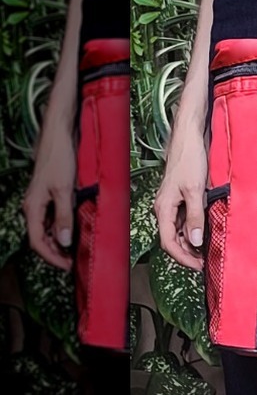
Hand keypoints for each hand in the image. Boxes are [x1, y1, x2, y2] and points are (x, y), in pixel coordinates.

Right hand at [23, 127, 75, 269]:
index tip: (67, 266)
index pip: (37, 242)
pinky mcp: (51, 194)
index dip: (51, 257)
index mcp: (33, 208)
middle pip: (41, 237)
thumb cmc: (59, 160)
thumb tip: (62, 241)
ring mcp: (42, 201)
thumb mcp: (64, 191)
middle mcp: (34, 207)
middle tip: (72, 263)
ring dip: (59, 241)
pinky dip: (62, 227)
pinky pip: (54, 217)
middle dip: (55, 252)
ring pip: (47, 228)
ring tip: (74, 251)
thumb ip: (63, 217)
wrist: (59, 138)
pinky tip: (73, 231)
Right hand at [154, 127, 207, 269]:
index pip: (168, 243)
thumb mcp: (195, 191)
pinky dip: (193, 230)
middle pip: (172, 240)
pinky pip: (185, 220)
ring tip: (206, 253)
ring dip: (190, 243)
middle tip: (204, 264)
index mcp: (163, 208)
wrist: (190, 139)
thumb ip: (195, 217)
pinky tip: (205, 234)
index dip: (183, 258)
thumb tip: (194, 240)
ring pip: (179, 231)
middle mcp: (165, 208)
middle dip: (187, 254)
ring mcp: (173, 204)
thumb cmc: (189, 160)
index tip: (198, 266)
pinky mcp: (181, 198)